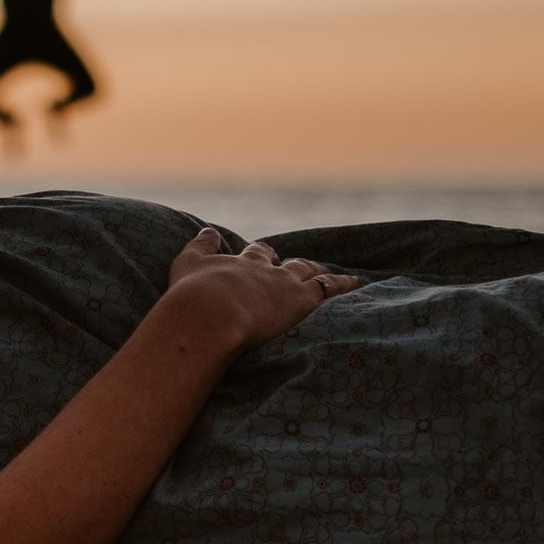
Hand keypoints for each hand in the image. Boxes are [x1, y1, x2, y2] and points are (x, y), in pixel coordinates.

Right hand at [164, 227, 359, 351]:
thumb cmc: (190, 295)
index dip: (263, 254)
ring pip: (313, 274)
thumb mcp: (186, 264)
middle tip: (302, 266)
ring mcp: (286, 285)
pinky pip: (329, 289)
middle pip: (288, 263)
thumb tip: (208, 229)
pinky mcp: (301, 301)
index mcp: (240, 262)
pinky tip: (356, 283)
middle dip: (295, 264)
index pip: (256, 253)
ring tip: (334, 274)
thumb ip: (199, 246)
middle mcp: (267, 270)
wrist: (207, 315)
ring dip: (324, 273)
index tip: (266, 254)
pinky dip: (344, 284)